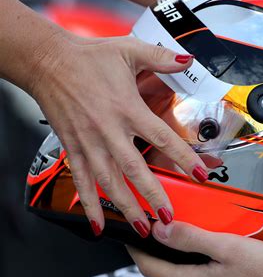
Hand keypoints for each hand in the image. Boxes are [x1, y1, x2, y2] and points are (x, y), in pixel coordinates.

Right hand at [31, 33, 209, 237]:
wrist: (48, 62)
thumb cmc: (88, 57)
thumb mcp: (129, 50)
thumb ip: (161, 57)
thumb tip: (188, 60)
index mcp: (127, 108)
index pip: (162, 138)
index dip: (183, 158)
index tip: (199, 174)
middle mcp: (108, 130)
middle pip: (135, 169)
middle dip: (153, 195)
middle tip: (168, 216)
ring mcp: (89, 142)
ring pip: (109, 182)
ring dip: (126, 207)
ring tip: (141, 227)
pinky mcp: (73, 147)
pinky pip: (82, 180)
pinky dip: (89, 204)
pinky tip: (98, 223)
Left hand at [127, 221, 262, 276]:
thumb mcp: (226, 247)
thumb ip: (191, 238)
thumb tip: (161, 228)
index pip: (148, 265)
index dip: (135, 246)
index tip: (128, 230)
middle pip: (160, 266)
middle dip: (152, 245)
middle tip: (150, 224)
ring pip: (177, 266)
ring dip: (171, 247)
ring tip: (172, 226)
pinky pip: (193, 265)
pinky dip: (189, 251)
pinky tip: (199, 237)